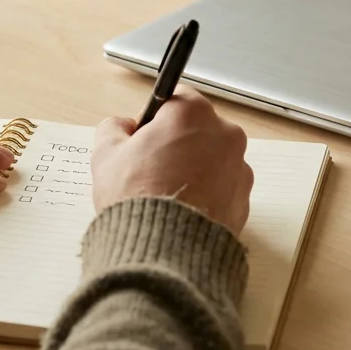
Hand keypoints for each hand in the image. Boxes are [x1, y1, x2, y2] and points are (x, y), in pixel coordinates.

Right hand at [92, 87, 253, 234]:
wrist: (164, 251)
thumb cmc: (137, 198)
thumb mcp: (106, 155)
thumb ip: (113, 128)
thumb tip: (122, 126)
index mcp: (192, 114)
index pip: (175, 98)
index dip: (154, 117)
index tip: (143, 137)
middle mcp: (224, 134)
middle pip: (197, 129)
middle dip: (176, 144)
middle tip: (150, 169)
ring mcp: (239, 168)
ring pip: (212, 159)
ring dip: (194, 169)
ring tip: (167, 194)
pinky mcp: (244, 199)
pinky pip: (222, 188)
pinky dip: (207, 194)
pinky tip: (183, 209)